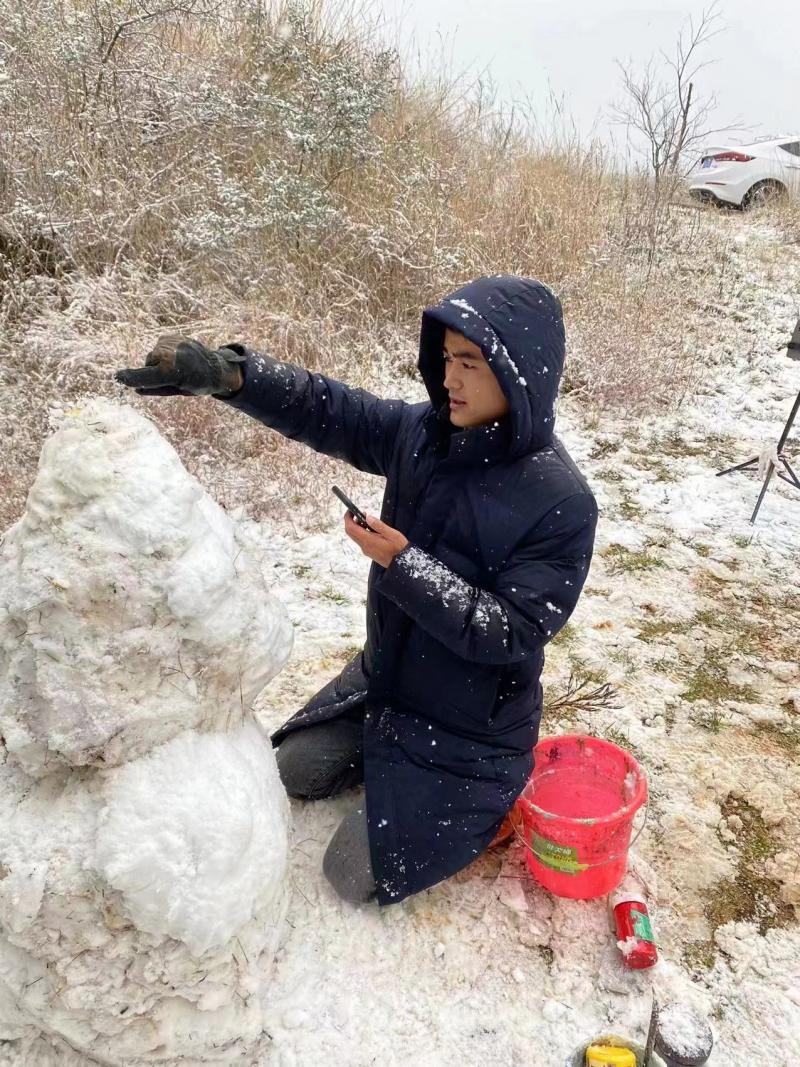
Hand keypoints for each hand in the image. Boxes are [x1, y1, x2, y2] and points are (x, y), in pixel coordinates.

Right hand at [115, 334, 245, 396]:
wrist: (216, 367)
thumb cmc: (196, 383)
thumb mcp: (176, 390)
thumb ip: (155, 389)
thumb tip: (136, 389)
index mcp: (170, 371)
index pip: (143, 376)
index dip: (130, 378)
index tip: (118, 377)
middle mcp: (167, 354)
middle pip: (148, 365)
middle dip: (153, 372)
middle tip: (174, 377)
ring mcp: (169, 343)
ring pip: (153, 356)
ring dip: (160, 362)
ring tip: (180, 366)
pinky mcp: (170, 337)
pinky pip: (159, 348)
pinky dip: (165, 354)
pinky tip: (179, 357)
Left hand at [344, 512, 408, 567]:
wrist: (402, 564)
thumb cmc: (399, 549)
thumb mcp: (392, 534)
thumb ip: (379, 525)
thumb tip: (368, 517)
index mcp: (369, 541)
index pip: (351, 528)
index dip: (348, 518)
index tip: (350, 510)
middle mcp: (365, 546)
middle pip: (350, 532)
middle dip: (351, 521)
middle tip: (358, 512)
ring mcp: (366, 550)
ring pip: (355, 536)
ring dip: (357, 526)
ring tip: (366, 518)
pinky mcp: (369, 552)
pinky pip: (361, 540)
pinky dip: (361, 532)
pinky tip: (370, 528)